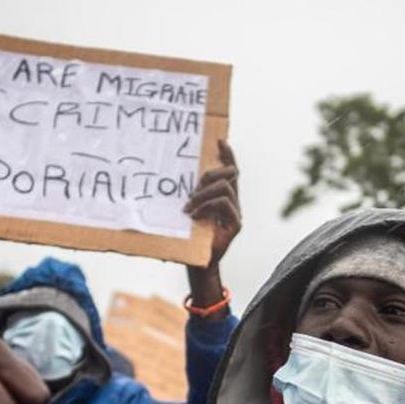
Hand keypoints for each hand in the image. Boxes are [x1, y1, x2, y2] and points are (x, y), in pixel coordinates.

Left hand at [183, 140, 240, 309]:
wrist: (196, 263)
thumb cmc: (188, 237)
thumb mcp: (185, 211)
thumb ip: (187, 196)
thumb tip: (169, 176)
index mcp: (223, 196)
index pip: (229, 170)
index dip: (227, 154)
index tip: (219, 140)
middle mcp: (233, 202)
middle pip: (231, 173)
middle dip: (211, 173)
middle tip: (192, 188)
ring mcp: (236, 213)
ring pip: (225, 187)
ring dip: (203, 193)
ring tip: (188, 206)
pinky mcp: (236, 224)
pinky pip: (225, 204)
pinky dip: (207, 206)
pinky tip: (194, 215)